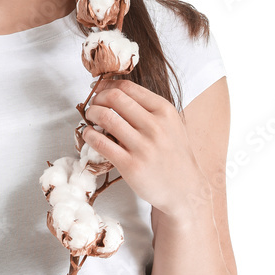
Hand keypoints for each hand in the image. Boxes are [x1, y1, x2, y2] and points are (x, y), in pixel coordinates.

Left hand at [83, 78, 208, 217]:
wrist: (185, 189)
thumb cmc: (174, 155)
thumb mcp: (171, 124)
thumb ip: (149, 109)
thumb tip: (116, 93)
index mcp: (164, 111)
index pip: (128, 87)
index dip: (107, 86)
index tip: (99, 90)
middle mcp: (155, 126)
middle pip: (114, 98)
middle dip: (97, 99)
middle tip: (93, 106)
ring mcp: (143, 146)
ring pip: (105, 117)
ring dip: (91, 114)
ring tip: (90, 119)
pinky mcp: (130, 165)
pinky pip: (101, 143)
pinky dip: (89, 135)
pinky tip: (89, 135)